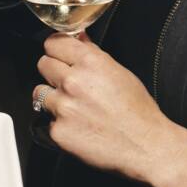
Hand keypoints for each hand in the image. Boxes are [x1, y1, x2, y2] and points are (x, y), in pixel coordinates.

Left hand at [33, 33, 177, 182]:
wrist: (145, 147)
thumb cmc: (138, 112)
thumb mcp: (120, 73)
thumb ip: (93, 54)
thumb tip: (78, 38)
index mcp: (90, 63)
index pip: (53, 43)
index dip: (57, 50)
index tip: (59, 55)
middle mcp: (73, 82)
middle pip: (43, 64)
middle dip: (53, 72)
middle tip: (68, 84)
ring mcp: (63, 107)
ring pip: (40, 93)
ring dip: (52, 98)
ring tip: (74, 107)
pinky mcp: (57, 130)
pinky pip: (47, 120)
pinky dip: (59, 123)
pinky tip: (78, 126)